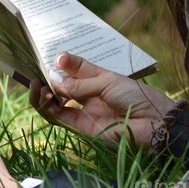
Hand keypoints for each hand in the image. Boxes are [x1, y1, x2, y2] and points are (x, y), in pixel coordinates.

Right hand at [29, 52, 176, 146]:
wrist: (152, 122)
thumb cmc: (135, 96)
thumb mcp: (106, 82)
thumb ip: (79, 84)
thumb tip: (54, 82)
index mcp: (97, 79)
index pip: (73, 70)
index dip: (61, 64)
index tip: (50, 59)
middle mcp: (88, 94)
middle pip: (60, 87)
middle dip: (46, 80)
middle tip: (35, 74)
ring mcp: (84, 111)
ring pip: (55, 104)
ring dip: (43, 95)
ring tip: (36, 86)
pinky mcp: (82, 128)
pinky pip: (59, 118)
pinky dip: (49, 108)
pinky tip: (45, 97)